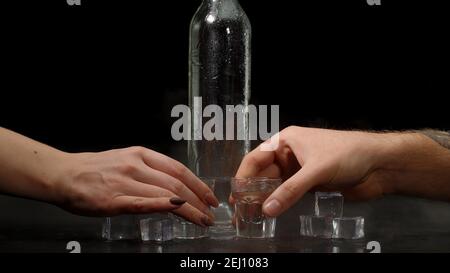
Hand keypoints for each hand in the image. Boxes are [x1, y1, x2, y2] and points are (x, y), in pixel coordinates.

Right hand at [53, 147, 217, 226]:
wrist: (64, 175)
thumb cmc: (95, 170)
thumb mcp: (126, 161)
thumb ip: (149, 171)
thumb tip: (172, 187)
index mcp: (141, 155)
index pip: (178, 169)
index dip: (198, 184)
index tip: (210, 197)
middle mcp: (136, 165)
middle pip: (176, 182)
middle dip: (199, 199)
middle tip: (211, 213)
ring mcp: (126, 182)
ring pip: (166, 193)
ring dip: (189, 208)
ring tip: (202, 220)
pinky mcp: (114, 200)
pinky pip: (144, 202)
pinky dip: (163, 205)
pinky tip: (179, 210)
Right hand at [234, 126, 406, 216]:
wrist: (379, 164)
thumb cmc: (346, 154)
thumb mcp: (316, 169)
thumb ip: (291, 190)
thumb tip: (266, 210)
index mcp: (285, 141)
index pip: (256, 158)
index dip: (243, 176)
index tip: (234, 195)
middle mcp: (289, 155)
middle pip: (263, 174)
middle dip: (251, 191)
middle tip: (240, 211)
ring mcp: (299, 170)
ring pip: (275, 185)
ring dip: (264, 199)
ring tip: (251, 216)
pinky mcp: (310, 184)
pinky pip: (289, 194)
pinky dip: (280, 203)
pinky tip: (271, 213)